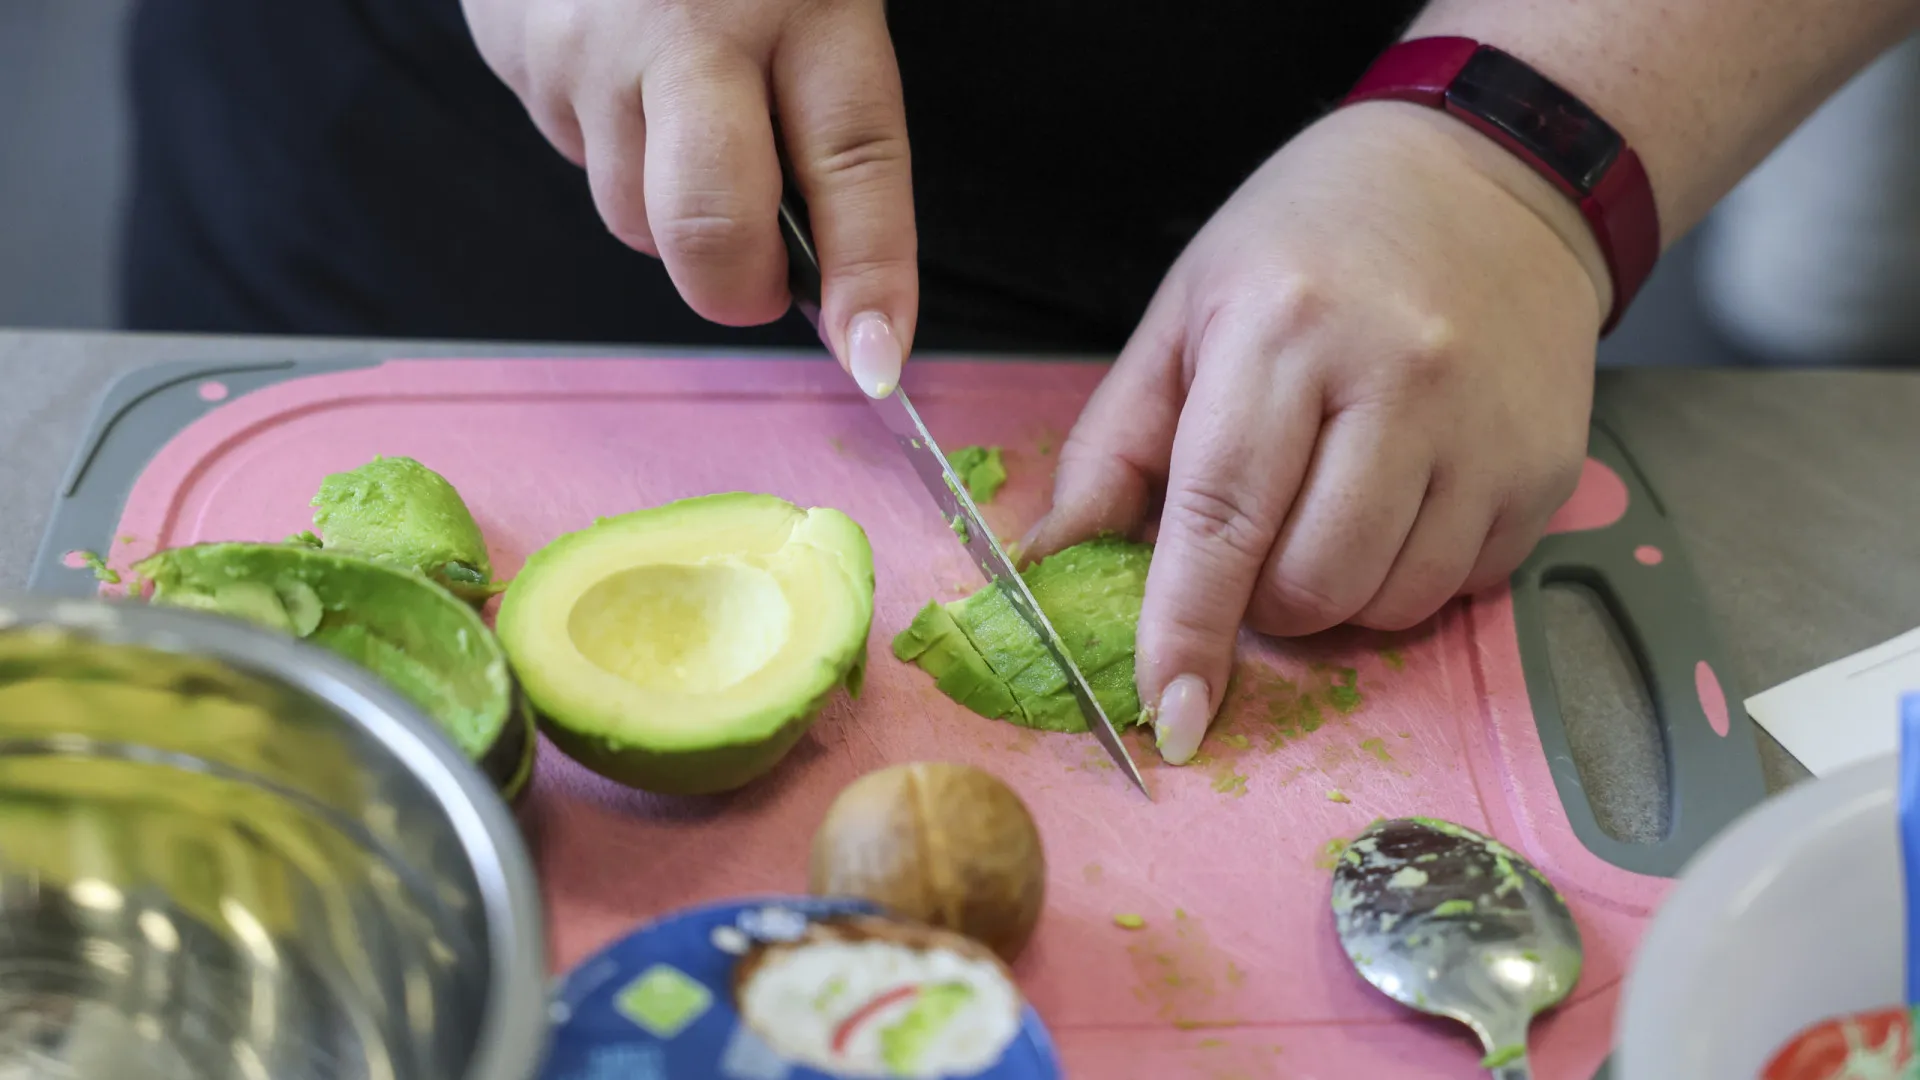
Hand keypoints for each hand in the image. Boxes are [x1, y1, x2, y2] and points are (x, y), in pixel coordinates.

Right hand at [462, 0, 915, 394]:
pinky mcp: (518, 59)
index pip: (853, 163)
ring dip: (669, 209)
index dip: (870, 277)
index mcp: (805, 0)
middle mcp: (690, 31)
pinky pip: (576, 160)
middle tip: (757, 278)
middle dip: (734, 287)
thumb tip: (841, 278)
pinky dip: (612, 148)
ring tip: (686, 117)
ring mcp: (588, 52)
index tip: (876, 359)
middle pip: (705, 225)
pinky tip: (625, 77)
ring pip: (632, 217)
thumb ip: (831, 110)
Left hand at [1023, 102, 1610, 764]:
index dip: (1186, 630)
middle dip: (1259, 604)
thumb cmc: (1309, 245)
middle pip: (1312, 584)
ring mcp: (1487, 430)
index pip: (1222, 517)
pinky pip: (1460, 588)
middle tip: (1250, 542)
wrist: (1490, 179)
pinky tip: (1397, 500)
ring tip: (1322, 511)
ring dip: (1334, 598)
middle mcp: (1400, 380)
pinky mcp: (1548, 470)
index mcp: (1284, 331)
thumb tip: (1048, 561)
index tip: (1168, 715)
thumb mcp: (1185, 314)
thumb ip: (1111, 444)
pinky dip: (1408, 577)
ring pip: (1390, 604)